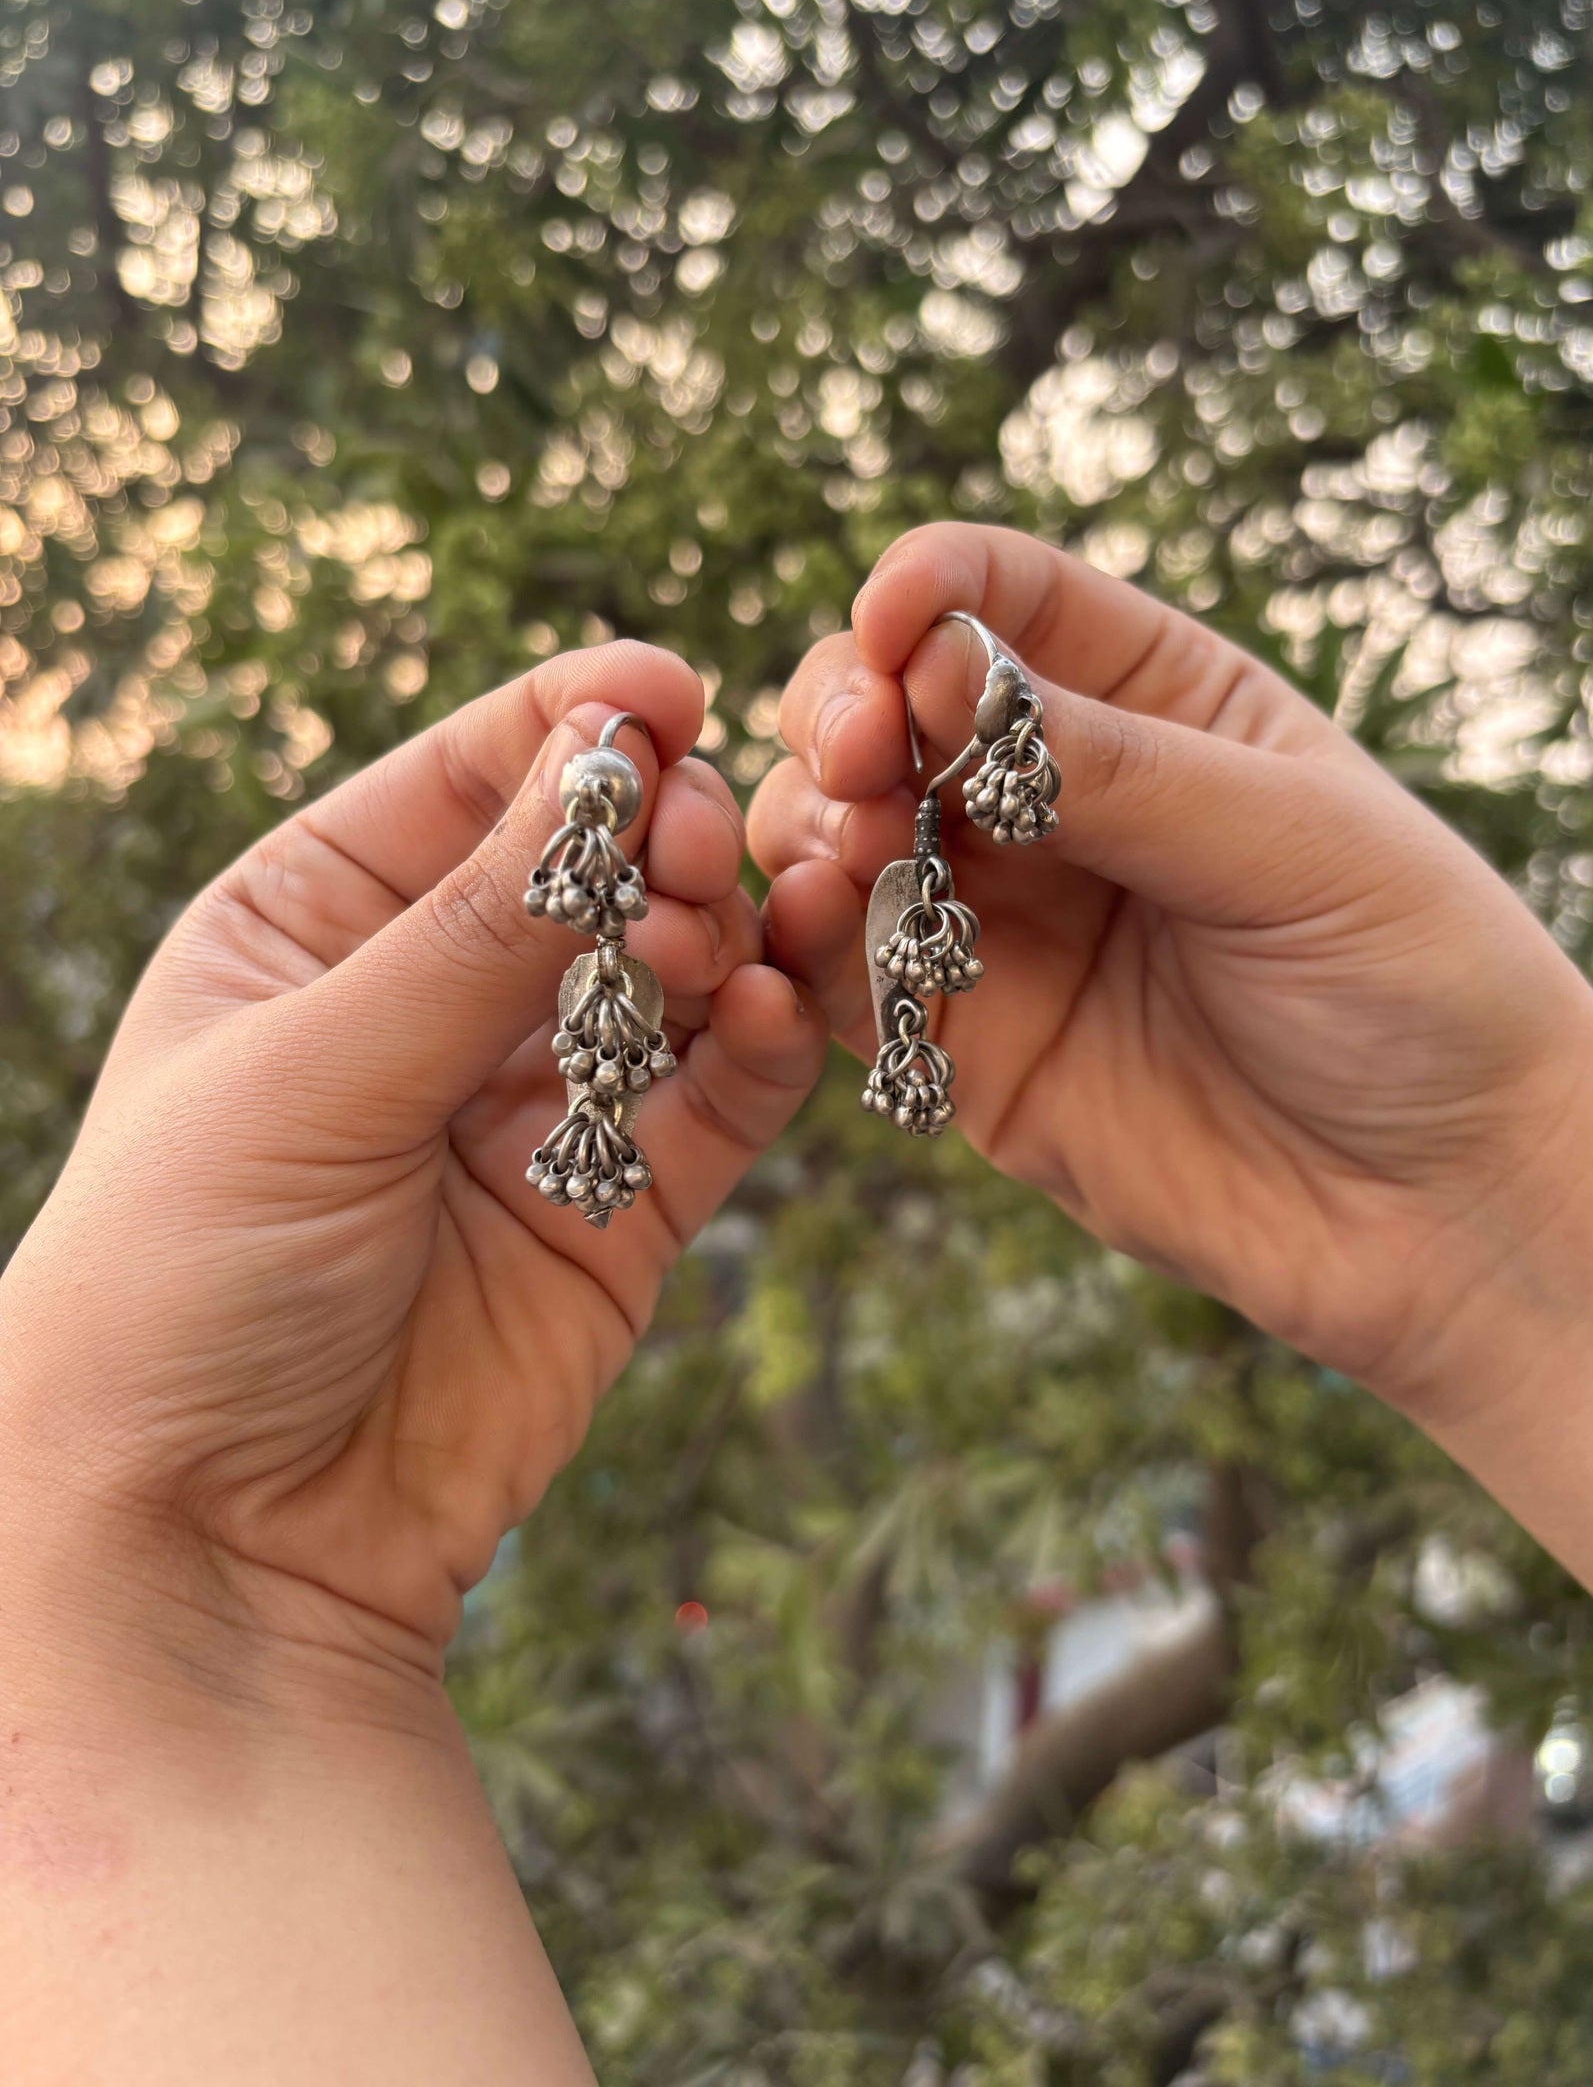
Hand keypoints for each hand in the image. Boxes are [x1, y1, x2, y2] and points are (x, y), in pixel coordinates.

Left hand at [0, 641, 825, 1687]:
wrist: (208, 1543)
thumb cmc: (185, 1281)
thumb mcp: (308, 1075)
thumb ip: (472, 931)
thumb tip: (608, 758)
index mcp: (310, 924)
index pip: (463, 778)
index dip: (572, 724)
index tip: (670, 693)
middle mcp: (429, 1000)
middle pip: (589, 863)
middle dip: (659, 836)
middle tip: (695, 850)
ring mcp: (531, 1104)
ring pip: (670, 972)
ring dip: (716, 934)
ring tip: (718, 943)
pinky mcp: (616, 1212)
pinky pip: (714, 1104)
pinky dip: (756, 1051)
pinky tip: (764, 1016)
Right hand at [751, 525, 1592, 1439]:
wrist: (1442, 1208)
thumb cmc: (1415, 986)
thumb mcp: (1291, 846)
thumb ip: (1116, 769)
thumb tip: (944, 671)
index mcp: (1159, 705)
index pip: (1010, 604)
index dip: (934, 592)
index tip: (892, 618)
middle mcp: (1058, 801)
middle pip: (895, 706)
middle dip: (850, 707)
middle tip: (859, 753)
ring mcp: (1001, 918)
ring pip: (842, 832)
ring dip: (815, 823)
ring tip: (851, 853)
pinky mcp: (961, 1041)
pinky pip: (842, 975)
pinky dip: (801, 946)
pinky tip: (813, 934)